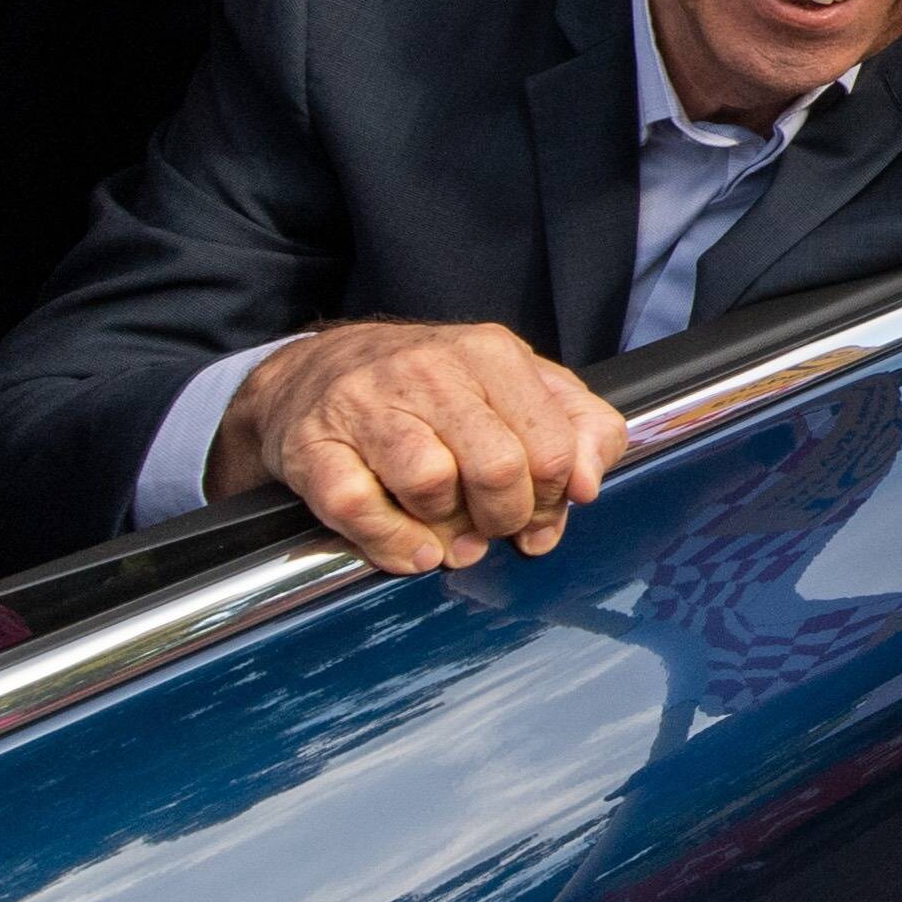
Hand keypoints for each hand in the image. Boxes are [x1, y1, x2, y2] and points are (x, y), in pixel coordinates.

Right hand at [215, 319, 629, 573]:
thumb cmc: (435, 390)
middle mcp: (428, 370)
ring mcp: (366, 405)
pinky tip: (412, 548)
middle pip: (496, 468)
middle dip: (506, 518)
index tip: (540, 511)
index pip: (551, 445)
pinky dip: (392, 544)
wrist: (317, 372)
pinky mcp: (314, 446)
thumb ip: (579, 428)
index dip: (553, 498)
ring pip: (430, 484)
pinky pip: (359, 508)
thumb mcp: (520, 388)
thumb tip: (586, 485)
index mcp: (489, 353)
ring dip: (448, 532)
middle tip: (495, 528)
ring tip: (450, 533)